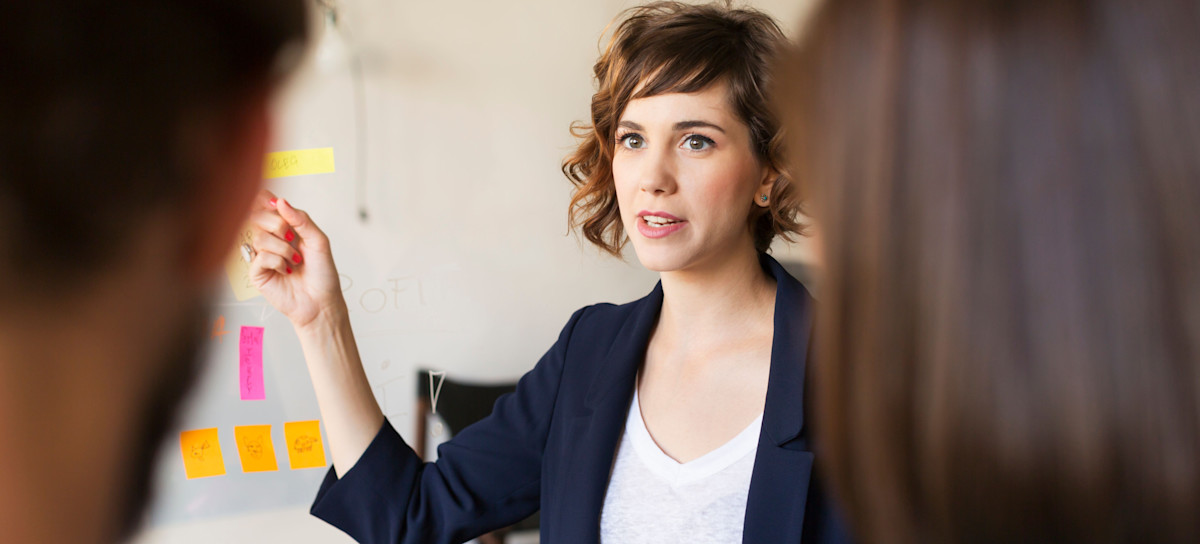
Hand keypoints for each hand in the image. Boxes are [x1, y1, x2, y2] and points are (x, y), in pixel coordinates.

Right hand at [247, 190, 343, 329]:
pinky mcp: (257, 272)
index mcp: (285, 228)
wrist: (321, 301)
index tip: (274, 202)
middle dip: (277, 224)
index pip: (266, 206)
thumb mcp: (319, 241)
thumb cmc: (322, 274)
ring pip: (259, 237)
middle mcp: (271, 239)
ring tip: (296, 261)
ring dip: (283, 248)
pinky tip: (286, 270)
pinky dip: (277, 261)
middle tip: (291, 237)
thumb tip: (280, 201)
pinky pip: (259, 256)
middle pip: (257, 217)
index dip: (265, 200)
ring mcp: (262, 255)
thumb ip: (301, 220)